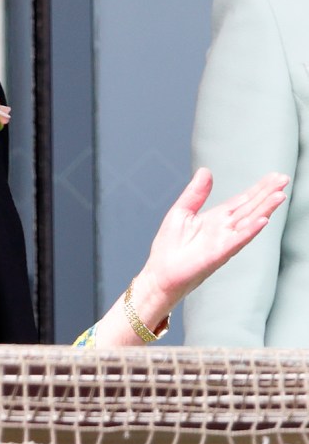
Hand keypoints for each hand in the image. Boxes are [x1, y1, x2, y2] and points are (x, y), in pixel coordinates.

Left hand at [95, 169, 286, 345]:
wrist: (160, 273)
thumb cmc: (169, 247)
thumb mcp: (181, 212)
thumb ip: (195, 193)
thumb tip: (205, 170)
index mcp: (216, 218)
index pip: (242, 200)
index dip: (258, 189)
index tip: (275, 177)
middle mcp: (224, 229)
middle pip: (250, 208)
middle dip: (267, 194)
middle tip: (284, 180)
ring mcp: (223, 241)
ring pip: (249, 222)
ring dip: (264, 210)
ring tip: (279, 195)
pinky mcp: (218, 254)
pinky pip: (237, 241)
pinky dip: (250, 231)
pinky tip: (263, 221)